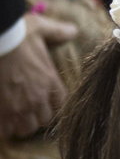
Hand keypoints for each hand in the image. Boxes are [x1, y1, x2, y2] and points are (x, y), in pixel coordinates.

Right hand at [0, 14, 72, 137]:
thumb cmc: (17, 33)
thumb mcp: (41, 28)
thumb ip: (58, 32)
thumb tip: (73, 30)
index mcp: (50, 81)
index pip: (60, 105)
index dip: (51, 105)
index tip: (42, 101)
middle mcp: (38, 98)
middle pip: (42, 120)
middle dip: (34, 117)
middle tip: (24, 109)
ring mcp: (19, 107)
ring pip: (24, 129)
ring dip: (19, 124)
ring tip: (11, 116)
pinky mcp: (1, 111)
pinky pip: (5, 131)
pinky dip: (4, 128)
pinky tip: (1, 121)